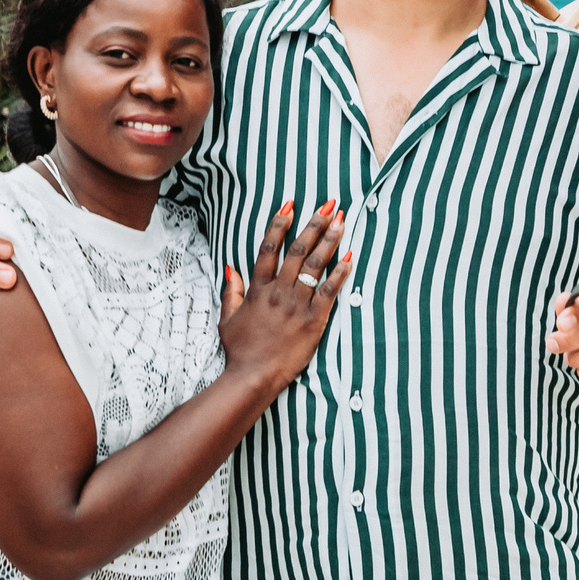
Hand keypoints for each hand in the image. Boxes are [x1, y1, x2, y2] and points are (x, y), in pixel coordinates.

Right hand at [218, 201, 350, 390]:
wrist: (254, 376)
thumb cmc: (240, 350)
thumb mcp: (227, 318)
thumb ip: (231, 291)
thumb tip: (231, 268)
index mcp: (258, 289)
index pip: (269, 248)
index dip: (280, 223)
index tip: (291, 204)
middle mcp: (279, 292)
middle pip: (298, 250)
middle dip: (314, 223)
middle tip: (329, 205)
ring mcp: (297, 305)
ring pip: (316, 265)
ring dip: (330, 240)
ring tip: (342, 220)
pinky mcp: (314, 320)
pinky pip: (330, 290)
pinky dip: (341, 272)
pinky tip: (350, 255)